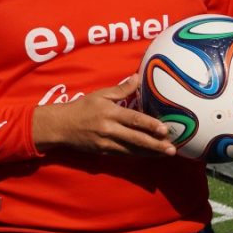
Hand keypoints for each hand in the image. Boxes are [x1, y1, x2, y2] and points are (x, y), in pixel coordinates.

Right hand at [32, 76, 175, 156]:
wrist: (61, 126)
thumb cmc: (82, 107)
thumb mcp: (100, 94)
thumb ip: (121, 89)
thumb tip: (137, 77)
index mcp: (109, 112)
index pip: (134, 119)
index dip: (150, 125)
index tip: (165, 129)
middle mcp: (109, 129)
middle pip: (136, 138)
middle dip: (155, 145)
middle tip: (171, 149)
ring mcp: (106, 142)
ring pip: (132, 150)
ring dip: (150, 153)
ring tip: (165, 154)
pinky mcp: (103, 152)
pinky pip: (124, 154)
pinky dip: (137, 155)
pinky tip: (148, 155)